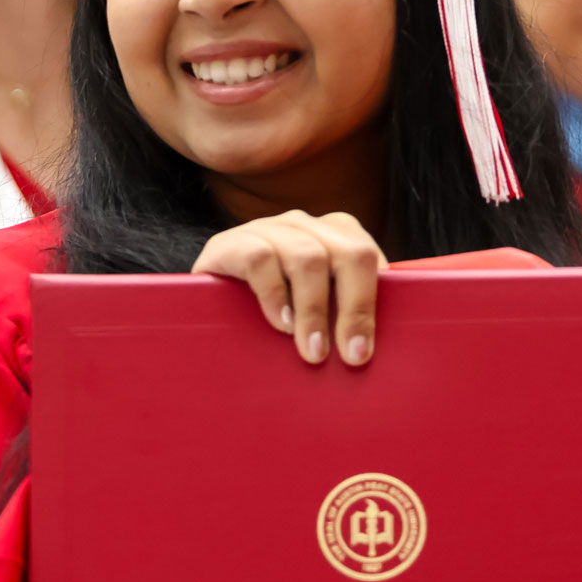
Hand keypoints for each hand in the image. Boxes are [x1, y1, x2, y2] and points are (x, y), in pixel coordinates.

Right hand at [192, 211, 384, 366]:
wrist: (205, 312)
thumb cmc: (272, 319)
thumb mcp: (315, 314)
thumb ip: (346, 317)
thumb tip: (376, 352)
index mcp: (335, 234)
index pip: (368, 257)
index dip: (370, 304)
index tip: (362, 351)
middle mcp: (304, 226)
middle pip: (349, 253)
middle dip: (354, 308)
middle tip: (349, 356)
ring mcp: (267, 230)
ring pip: (308, 257)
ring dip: (314, 310)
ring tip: (312, 350)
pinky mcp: (230, 243)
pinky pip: (259, 258)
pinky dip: (274, 295)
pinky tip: (279, 324)